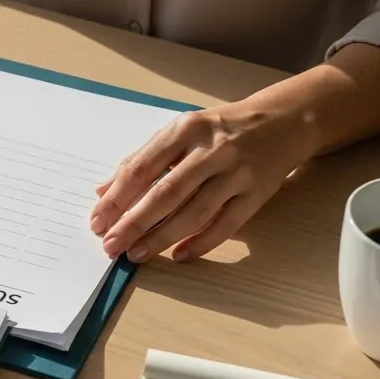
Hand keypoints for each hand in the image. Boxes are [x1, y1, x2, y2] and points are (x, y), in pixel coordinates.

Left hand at [90, 103, 316, 263]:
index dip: (117, 198)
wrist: (282, 122)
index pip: (142, 167)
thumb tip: (103, 192)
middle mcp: (212, 150)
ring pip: (195, 212)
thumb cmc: (220, 130)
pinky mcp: (257, 194)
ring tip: (136, 254)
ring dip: (162, 237)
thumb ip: (143, 159)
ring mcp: (236, 173)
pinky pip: (226, 225)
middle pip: (166, 193)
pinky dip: (201, 243)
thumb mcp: (180, 132)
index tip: (97, 221)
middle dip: (134, 223)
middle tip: (111, 245)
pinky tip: (179, 256)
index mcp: (185, 129)